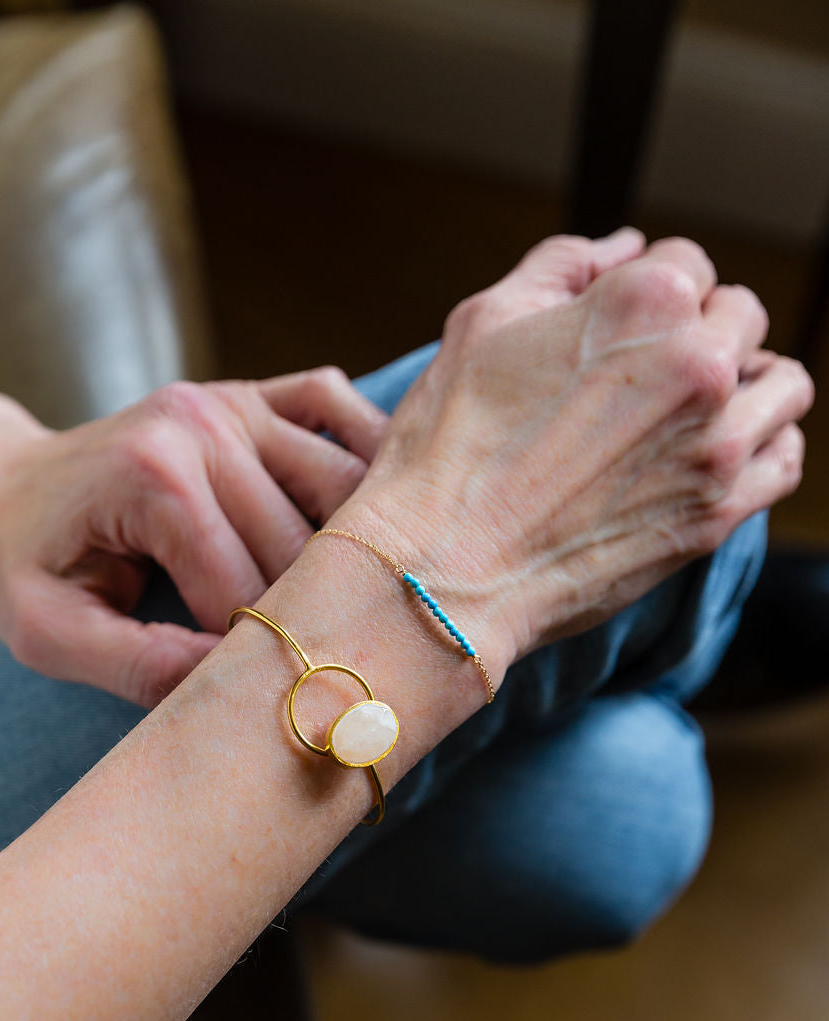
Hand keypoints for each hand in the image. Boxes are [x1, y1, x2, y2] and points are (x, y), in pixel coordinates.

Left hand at [0, 369, 387, 706]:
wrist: (2, 489)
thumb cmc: (26, 567)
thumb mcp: (49, 634)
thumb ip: (136, 664)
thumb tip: (233, 689)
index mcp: (154, 476)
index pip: (248, 586)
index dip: (255, 653)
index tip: (254, 693)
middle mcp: (203, 424)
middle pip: (307, 543)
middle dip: (311, 612)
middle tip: (316, 663)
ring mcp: (233, 401)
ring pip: (346, 482)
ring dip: (356, 547)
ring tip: (350, 607)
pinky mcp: (252, 395)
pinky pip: (337, 406)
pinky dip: (367, 452)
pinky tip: (365, 512)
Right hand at [350, 237, 813, 692]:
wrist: (442, 569)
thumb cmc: (447, 448)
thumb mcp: (484, 321)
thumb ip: (563, 263)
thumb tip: (626, 246)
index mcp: (646, 299)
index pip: (687, 263)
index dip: (645, 295)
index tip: (614, 335)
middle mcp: (698, 362)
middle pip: (740, 317)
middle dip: (699, 333)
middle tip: (644, 377)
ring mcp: (716, 442)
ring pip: (781, 385)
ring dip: (749, 384)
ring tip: (698, 410)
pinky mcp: (718, 512)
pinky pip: (784, 462)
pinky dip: (765, 447)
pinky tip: (721, 453)